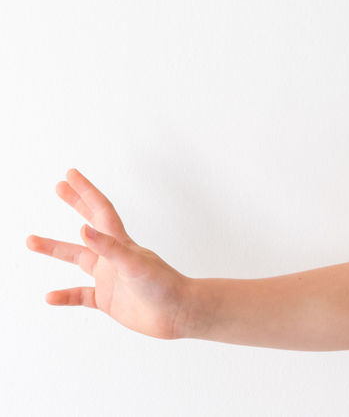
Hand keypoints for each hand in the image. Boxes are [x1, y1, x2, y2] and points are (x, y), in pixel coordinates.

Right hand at [26, 168, 192, 339]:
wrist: (177, 313)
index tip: (70, 175)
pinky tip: (49, 297)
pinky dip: (64, 295)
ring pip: (78, 258)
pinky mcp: (108, 299)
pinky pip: (80, 294)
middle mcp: (113, 256)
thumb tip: (83, 229)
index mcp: (121, 242)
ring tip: (31, 240)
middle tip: (58, 187)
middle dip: (76, 203)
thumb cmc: (163, 285)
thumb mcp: (134, 263)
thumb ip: (109, 247)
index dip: (85, 191)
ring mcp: (110, 276)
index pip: (100, 210)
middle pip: (89, 224)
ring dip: (56, 249)